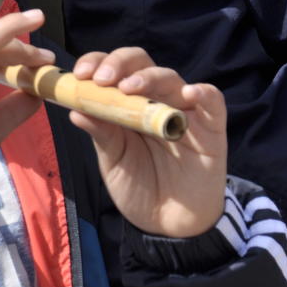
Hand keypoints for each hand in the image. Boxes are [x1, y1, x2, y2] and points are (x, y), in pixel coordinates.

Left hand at [70, 48, 226, 236]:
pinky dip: (202, 93)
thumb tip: (74, 109)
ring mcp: (183, 112)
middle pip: (141, 63)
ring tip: (128, 89)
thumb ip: (101, 134)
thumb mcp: (113, 160)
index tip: (79, 74)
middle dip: (120, 64)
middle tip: (103, 79)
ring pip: (171, 78)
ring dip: (148, 78)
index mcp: (127, 105)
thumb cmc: (138, 187)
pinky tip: (189, 94)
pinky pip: (212, 100)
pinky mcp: (210, 127)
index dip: (97, 64)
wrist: (167, 223)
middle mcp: (155, 101)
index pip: (114, 70)